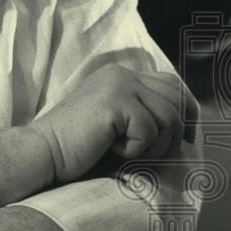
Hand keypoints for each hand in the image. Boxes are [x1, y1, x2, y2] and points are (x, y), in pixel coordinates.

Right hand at [30, 65, 197, 182]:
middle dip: (176, 132)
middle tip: (156, 154)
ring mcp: (118, 84)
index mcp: (122, 76)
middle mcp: (122, 74)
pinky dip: (136, 150)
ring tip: (126, 153)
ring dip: (154, 146)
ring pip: (168, 117)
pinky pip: (149, 130)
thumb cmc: (78, 151)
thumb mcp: (118, 127)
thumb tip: (186, 127)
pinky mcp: (115, 101)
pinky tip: (111, 150)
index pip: (172, 84)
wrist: (40, 156)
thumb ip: (143, 116)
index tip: (190, 137)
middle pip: (177, 98)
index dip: (187, 110)